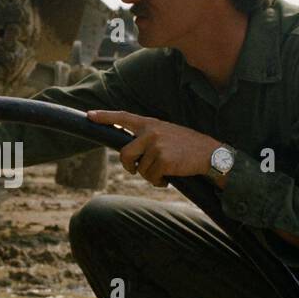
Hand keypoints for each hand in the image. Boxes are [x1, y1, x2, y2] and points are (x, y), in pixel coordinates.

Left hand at [86, 109, 220, 186]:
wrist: (210, 154)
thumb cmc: (186, 146)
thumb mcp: (166, 133)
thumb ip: (147, 137)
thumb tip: (128, 152)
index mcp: (150, 124)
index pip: (123, 117)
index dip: (105, 117)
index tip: (89, 115)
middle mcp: (151, 132)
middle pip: (124, 155)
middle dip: (129, 167)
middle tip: (136, 170)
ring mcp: (156, 146)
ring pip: (140, 170)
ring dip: (151, 176)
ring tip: (166, 171)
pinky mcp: (163, 160)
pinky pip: (152, 178)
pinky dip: (159, 182)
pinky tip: (170, 177)